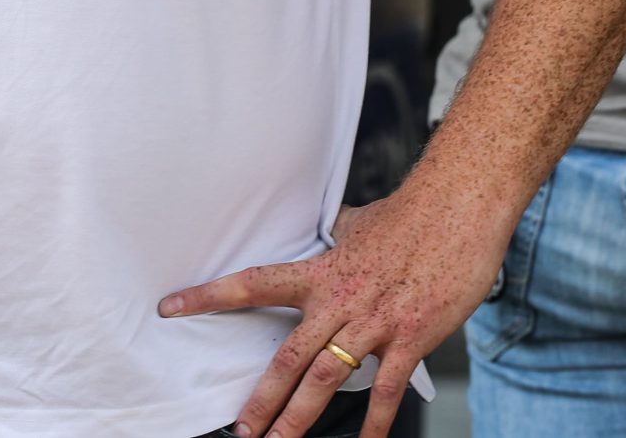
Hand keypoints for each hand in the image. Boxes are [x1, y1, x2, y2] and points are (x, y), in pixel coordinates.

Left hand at [158, 188, 513, 437]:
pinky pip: (388, 389)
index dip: (206, 296)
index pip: (250, 284)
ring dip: (301, 416)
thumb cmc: (409, 215)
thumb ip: (340, 238)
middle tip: (242, 430)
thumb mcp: (359, 223)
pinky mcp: (411, 336)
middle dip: (263, 399)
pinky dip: (376, 422)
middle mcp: (339, 300)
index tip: (170, 307)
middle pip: (289, 356)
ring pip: (327, 378)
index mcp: (320, 272)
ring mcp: (374, 321)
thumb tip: (334, 231)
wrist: (456, 209)